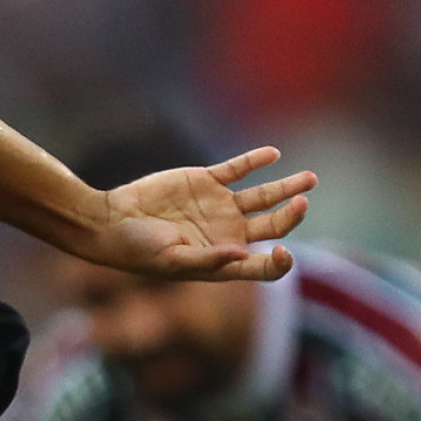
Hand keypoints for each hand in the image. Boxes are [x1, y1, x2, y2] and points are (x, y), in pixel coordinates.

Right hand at [90, 148, 315, 281]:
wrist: (110, 221)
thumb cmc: (137, 251)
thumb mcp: (171, 261)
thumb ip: (207, 260)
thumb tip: (241, 254)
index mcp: (223, 260)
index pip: (263, 265)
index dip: (279, 263)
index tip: (284, 252)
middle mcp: (227, 233)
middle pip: (272, 226)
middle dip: (290, 216)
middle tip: (302, 203)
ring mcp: (219, 206)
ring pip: (264, 196)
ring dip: (287, 187)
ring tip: (310, 179)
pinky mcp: (206, 181)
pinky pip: (238, 169)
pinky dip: (256, 161)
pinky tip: (273, 155)